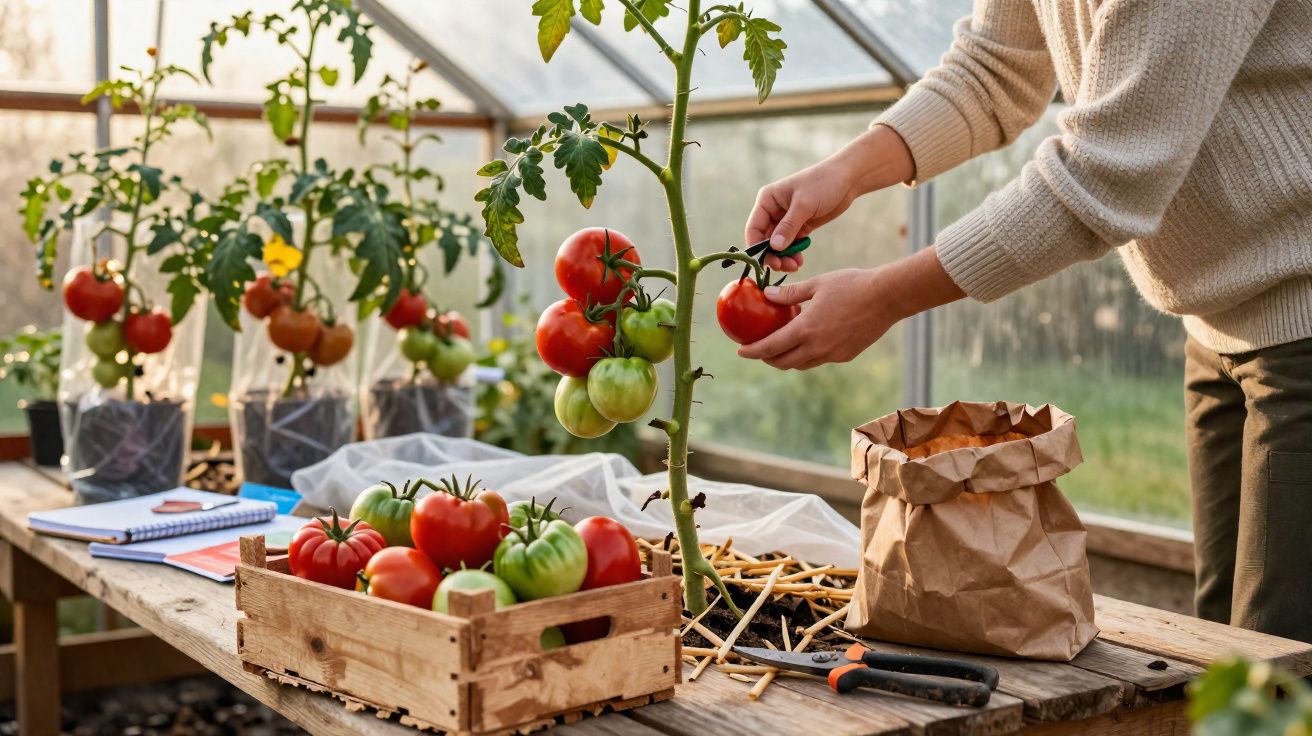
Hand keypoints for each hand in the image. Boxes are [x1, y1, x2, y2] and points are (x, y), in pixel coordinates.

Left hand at [737, 247, 964, 369]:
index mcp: (806, 330)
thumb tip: (767, 296)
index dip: (752, 352)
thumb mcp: (817, 284)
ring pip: (801, 364)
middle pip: (783, 362)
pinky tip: (807, 340)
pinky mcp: (845, 355)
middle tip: (758, 349)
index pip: (770, 347)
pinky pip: (819, 360)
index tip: (739, 352)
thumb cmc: (851, 285)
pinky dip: (807, 354)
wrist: (887, 297)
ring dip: (787, 359)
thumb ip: (790, 293)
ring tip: (780, 346)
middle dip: (767, 358)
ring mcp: (832, 354)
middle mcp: (817, 348)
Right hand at [745, 160, 859, 272]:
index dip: (756, 247)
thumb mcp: (804, 205)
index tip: (765, 262)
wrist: (847, 179)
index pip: (754, 228)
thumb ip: (788, 226)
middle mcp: (773, 210)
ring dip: (783, 257)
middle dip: (773, 255)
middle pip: (764, 240)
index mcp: (767, 200)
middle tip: (783, 267)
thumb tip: (774, 247)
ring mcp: (786, 220)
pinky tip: (799, 261)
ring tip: (795, 265)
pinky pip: (791, 244)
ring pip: (778, 245)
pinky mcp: (799, 226)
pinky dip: (793, 254)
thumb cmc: (823, 183)